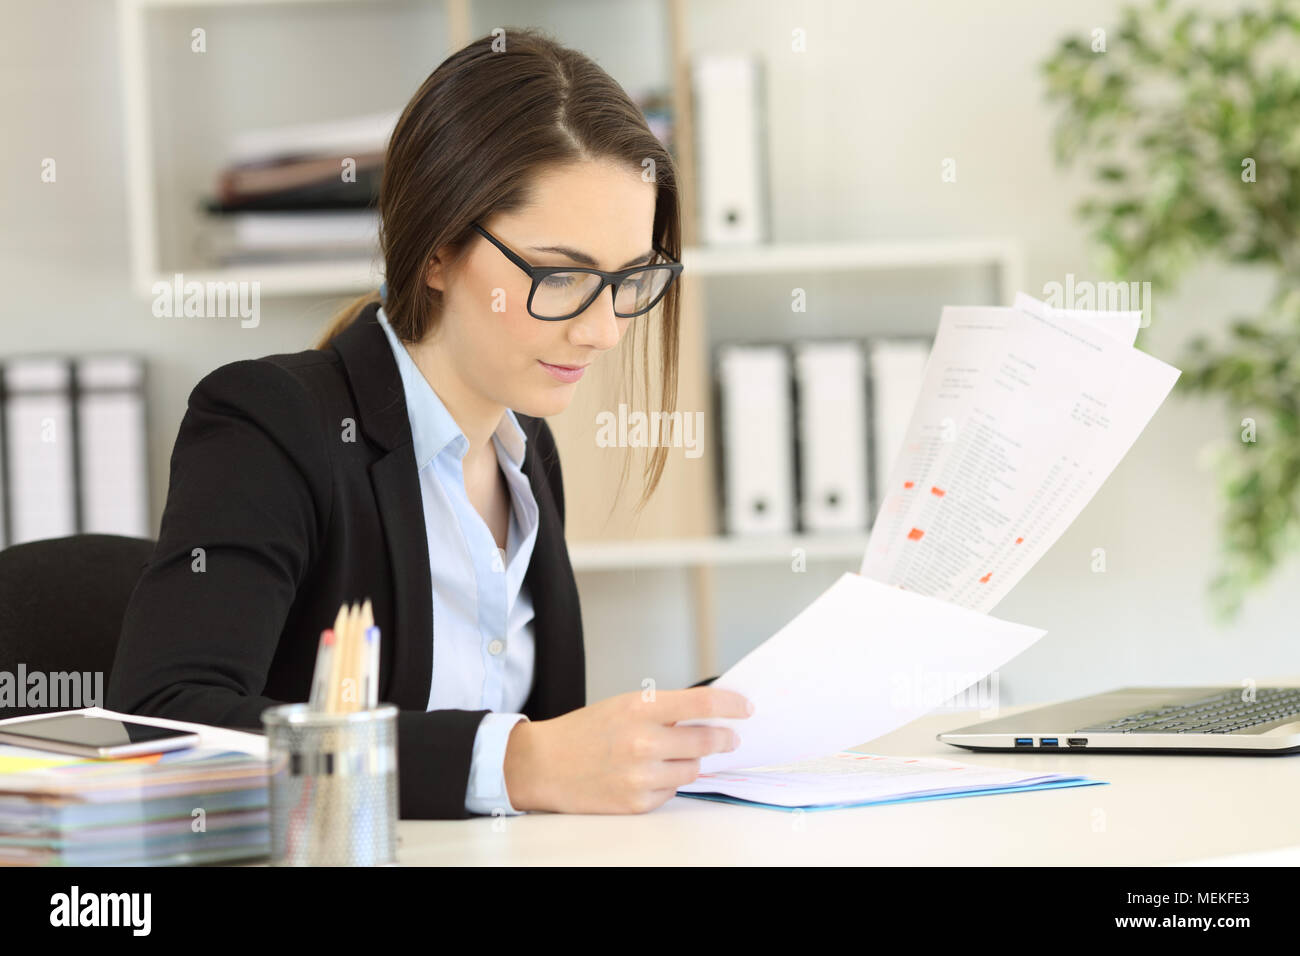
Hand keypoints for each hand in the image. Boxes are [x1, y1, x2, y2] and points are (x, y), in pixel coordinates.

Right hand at [502, 686, 752, 813]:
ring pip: (692, 769)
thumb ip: (664, 710)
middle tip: (729, 739)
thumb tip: (708, 714)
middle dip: (722, 739)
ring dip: (690, 761)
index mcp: (640, 708)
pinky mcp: (637, 802)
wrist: (543, 765)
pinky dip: (667, 783)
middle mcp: (643, 741)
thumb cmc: (584, 732)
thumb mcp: (623, 706)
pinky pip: (672, 792)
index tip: (746, 708)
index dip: (731, 705)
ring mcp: (641, 775)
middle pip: (706, 741)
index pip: (702, 702)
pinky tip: (646, 775)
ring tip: (671, 755)